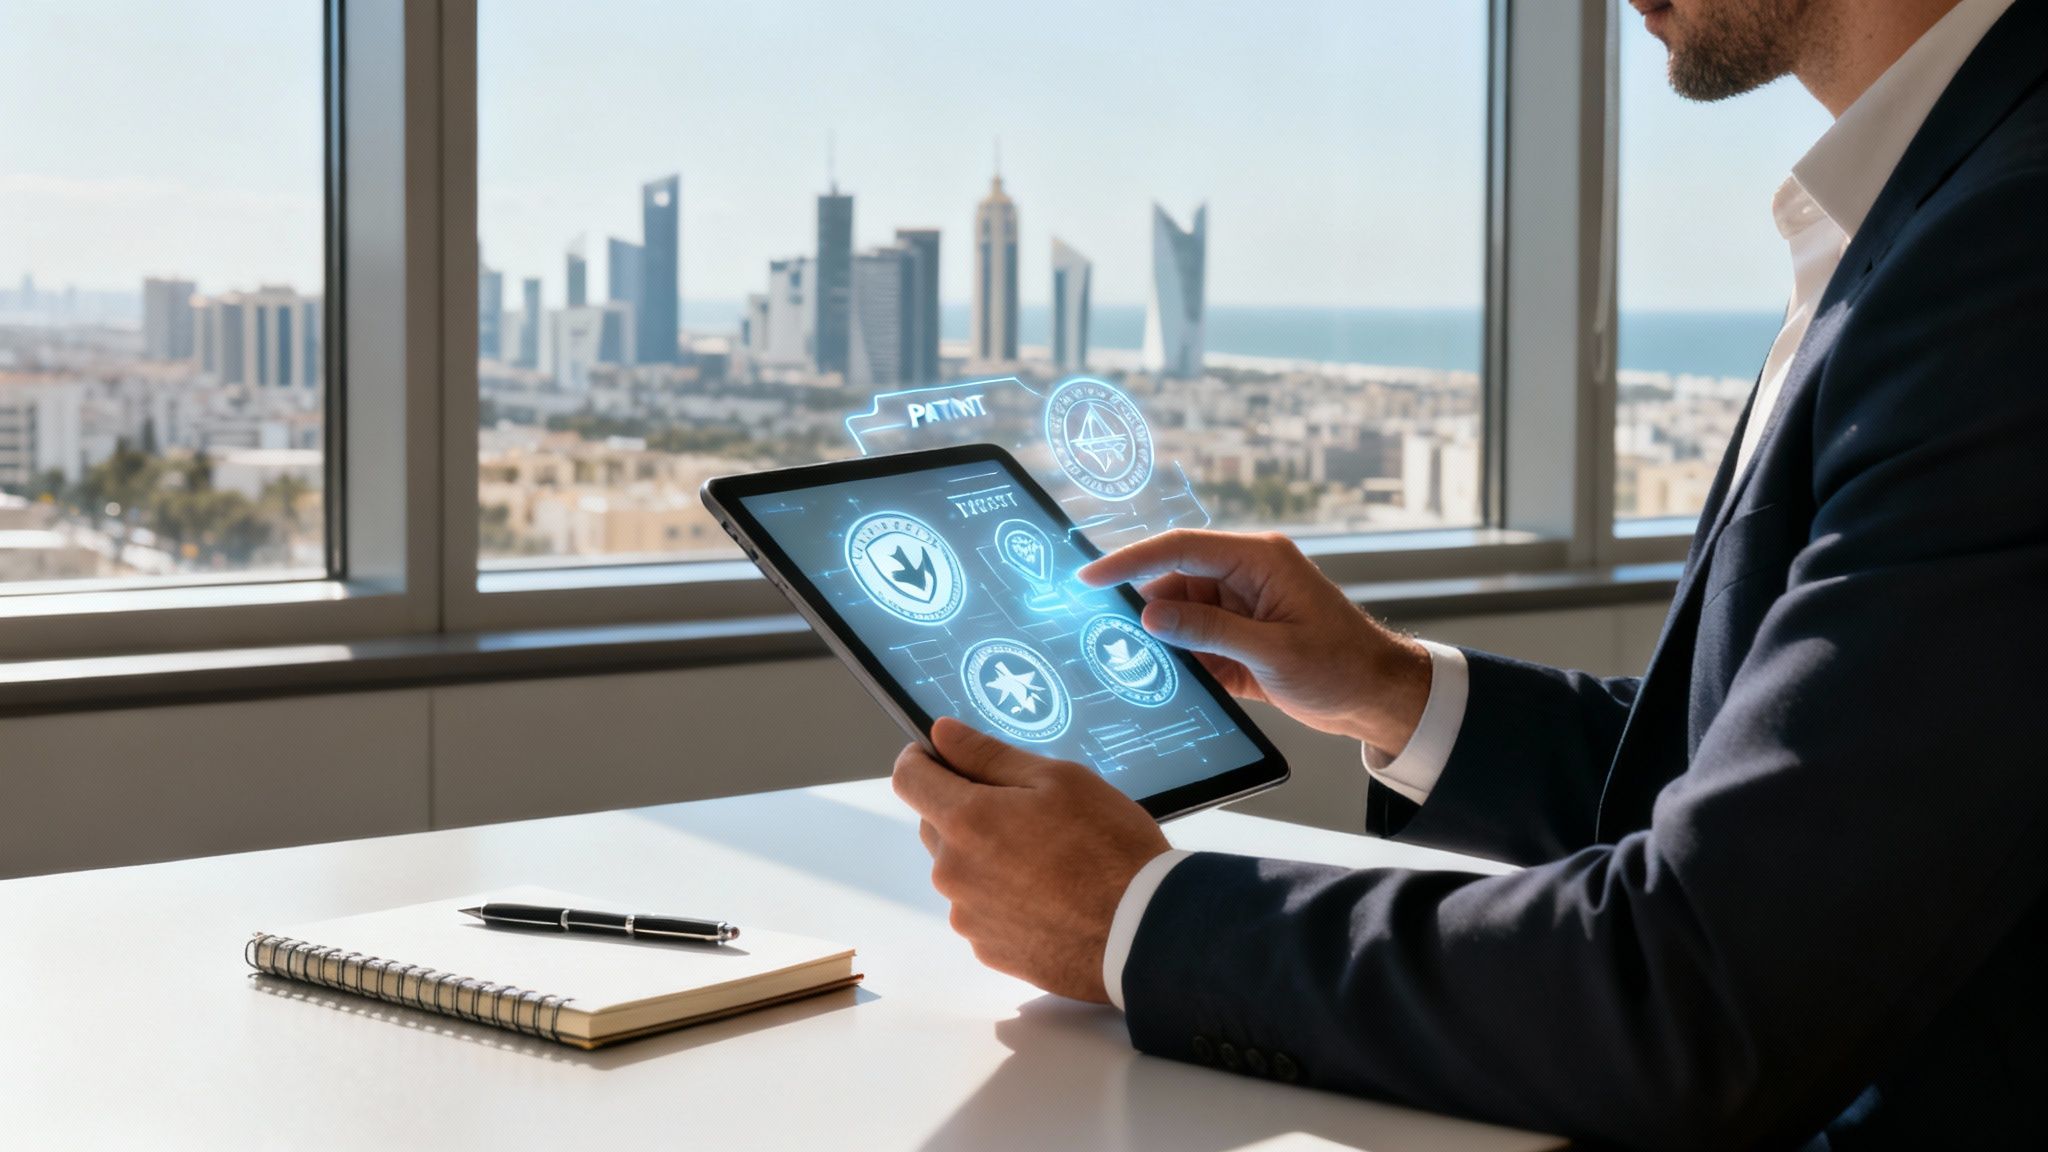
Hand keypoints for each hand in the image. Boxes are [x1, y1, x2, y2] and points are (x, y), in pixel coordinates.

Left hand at [892, 718, 1170, 1002]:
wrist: (1143, 934)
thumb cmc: (1108, 849)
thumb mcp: (1057, 779)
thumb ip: (988, 755)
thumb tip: (942, 735)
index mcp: (966, 821)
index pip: (908, 779)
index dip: (921, 759)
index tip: (940, 756)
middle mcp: (954, 873)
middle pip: (935, 826)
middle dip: (964, 809)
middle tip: (1023, 809)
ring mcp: (968, 916)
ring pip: (960, 870)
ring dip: (985, 856)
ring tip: (1046, 858)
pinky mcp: (989, 949)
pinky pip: (981, 909)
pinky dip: (1002, 897)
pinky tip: (1048, 894)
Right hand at [1079, 529, 1431, 754]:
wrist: (1380, 699)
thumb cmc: (1343, 666)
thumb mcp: (1272, 651)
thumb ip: (1208, 631)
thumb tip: (1151, 616)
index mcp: (1259, 560)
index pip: (1180, 549)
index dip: (1130, 561)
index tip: (1090, 578)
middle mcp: (1246, 577)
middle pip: (1173, 583)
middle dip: (1139, 609)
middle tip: (1100, 634)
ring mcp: (1242, 609)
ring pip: (1179, 617)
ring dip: (1159, 641)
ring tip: (1128, 663)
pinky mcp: (1240, 640)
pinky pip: (1195, 643)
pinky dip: (1178, 660)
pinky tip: (1160, 678)